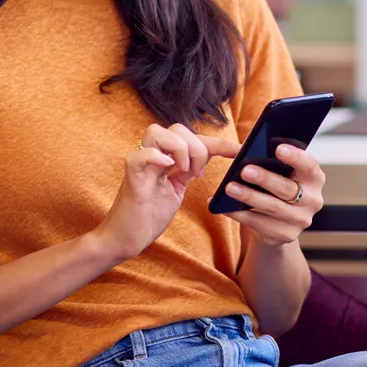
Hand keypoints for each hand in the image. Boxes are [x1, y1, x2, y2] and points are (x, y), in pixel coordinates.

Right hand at [92, 124, 237, 261]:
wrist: (126, 239)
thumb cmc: (150, 215)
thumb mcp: (177, 189)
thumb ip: (189, 170)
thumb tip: (212, 155)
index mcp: (165, 157)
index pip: (194, 139)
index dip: (219, 143)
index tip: (240, 151)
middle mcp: (152, 156)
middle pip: (177, 128)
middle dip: (196, 147)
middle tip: (199, 173)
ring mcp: (140, 165)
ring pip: (156, 132)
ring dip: (179, 149)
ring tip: (184, 171)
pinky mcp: (131, 179)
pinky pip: (138, 156)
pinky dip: (154, 156)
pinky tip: (167, 167)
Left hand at [223, 144, 324, 246]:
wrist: (279, 222)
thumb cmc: (278, 187)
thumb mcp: (283, 174)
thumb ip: (275, 163)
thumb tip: (252, 152)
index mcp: (314, 178)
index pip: (309, 165)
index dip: (295, 156)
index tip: (278, 148)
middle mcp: (313, 200)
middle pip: (288, 188)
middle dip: (265, 178)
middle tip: (244, 170)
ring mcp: (301, 220)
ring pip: (273, 207)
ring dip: (249, 197)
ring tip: (230, 188)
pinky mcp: (287, 235)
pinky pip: (261, 224)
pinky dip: (242, 215)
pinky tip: (227, 207)